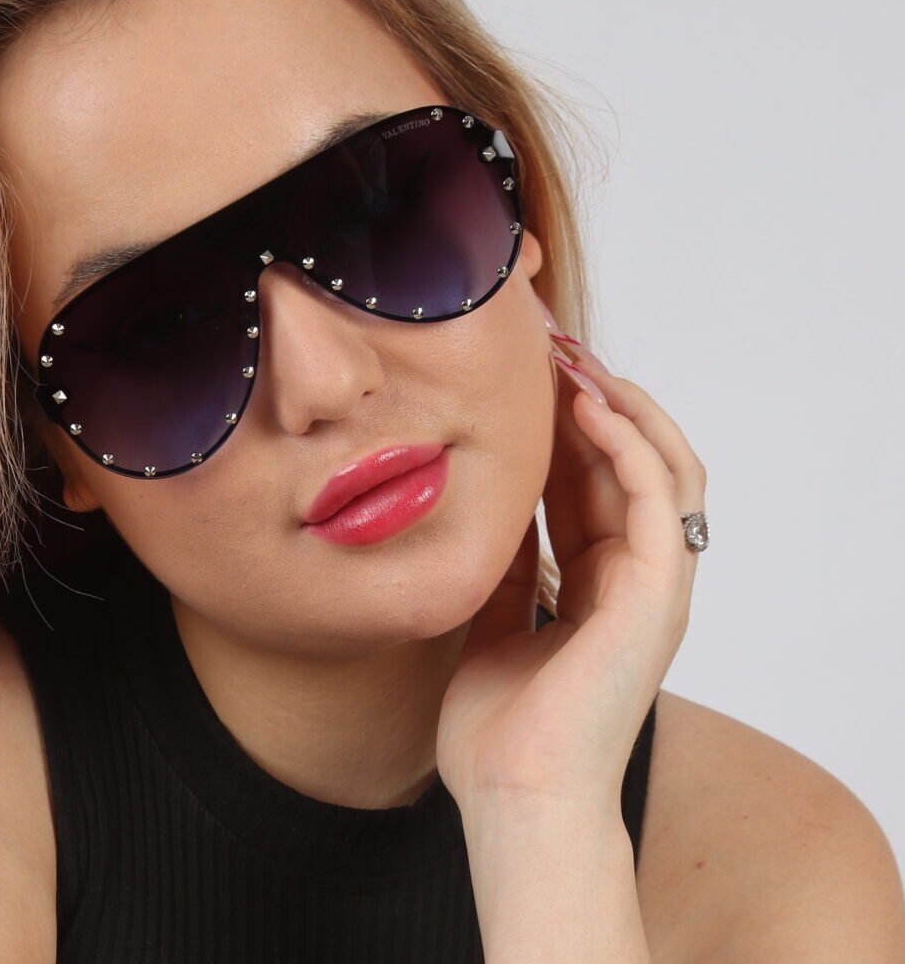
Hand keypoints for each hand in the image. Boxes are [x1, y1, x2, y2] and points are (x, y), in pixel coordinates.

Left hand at [435, 303, 705, 817]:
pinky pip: (656, 497)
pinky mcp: (656, 594)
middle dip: (592, 396)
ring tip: (571, 360)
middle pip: (627, 460)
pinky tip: (585, 404)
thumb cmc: (498, 730)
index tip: (524, 373)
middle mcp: (630, 575)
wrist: (514, 799)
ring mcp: (650, 584)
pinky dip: (628, 442)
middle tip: (549, 345)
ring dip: (620, 404)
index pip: (590, 479)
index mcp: (594, 583)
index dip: (562, 423)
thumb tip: (482, 507)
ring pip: (661, 465)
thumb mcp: (490, 622)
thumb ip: (503, 566)